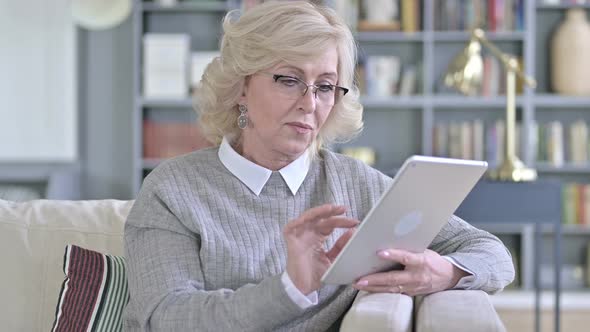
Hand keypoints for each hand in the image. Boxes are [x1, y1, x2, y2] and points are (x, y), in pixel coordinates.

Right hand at [283, 204, 358, 293]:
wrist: (303, 288)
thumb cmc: (315, 275)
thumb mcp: (333, 259)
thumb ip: (341, 247)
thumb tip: (353, 232)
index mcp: (318, 238)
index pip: (330, 224)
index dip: (342, 221)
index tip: (355, 222)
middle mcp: (309, 234)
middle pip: (322, 219)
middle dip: (333, 213)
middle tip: (345, 210)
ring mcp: (299, 235)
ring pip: (308, 217)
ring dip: (319, 211)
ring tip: (330, 208)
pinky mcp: (291, 239)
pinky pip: (292, 225)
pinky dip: (300, 220)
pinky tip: (310, 217)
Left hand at [352, 249, 467, 295]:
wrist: (448, 277)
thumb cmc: (432, 260)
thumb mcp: (424, 251)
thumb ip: (408, 248)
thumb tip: (388, 238)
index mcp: (421, 262)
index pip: (405, 257)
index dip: (393, 255)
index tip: (379, 252)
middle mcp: (416, 276)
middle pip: (393, 279)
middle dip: (375, 280)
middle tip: (360, 279)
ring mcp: (412, 287)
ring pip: (390, 289)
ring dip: (373, 287)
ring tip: (358, 284)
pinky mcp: (410, 293)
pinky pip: (392, 293)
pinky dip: (379, 291)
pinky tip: (368, 289)